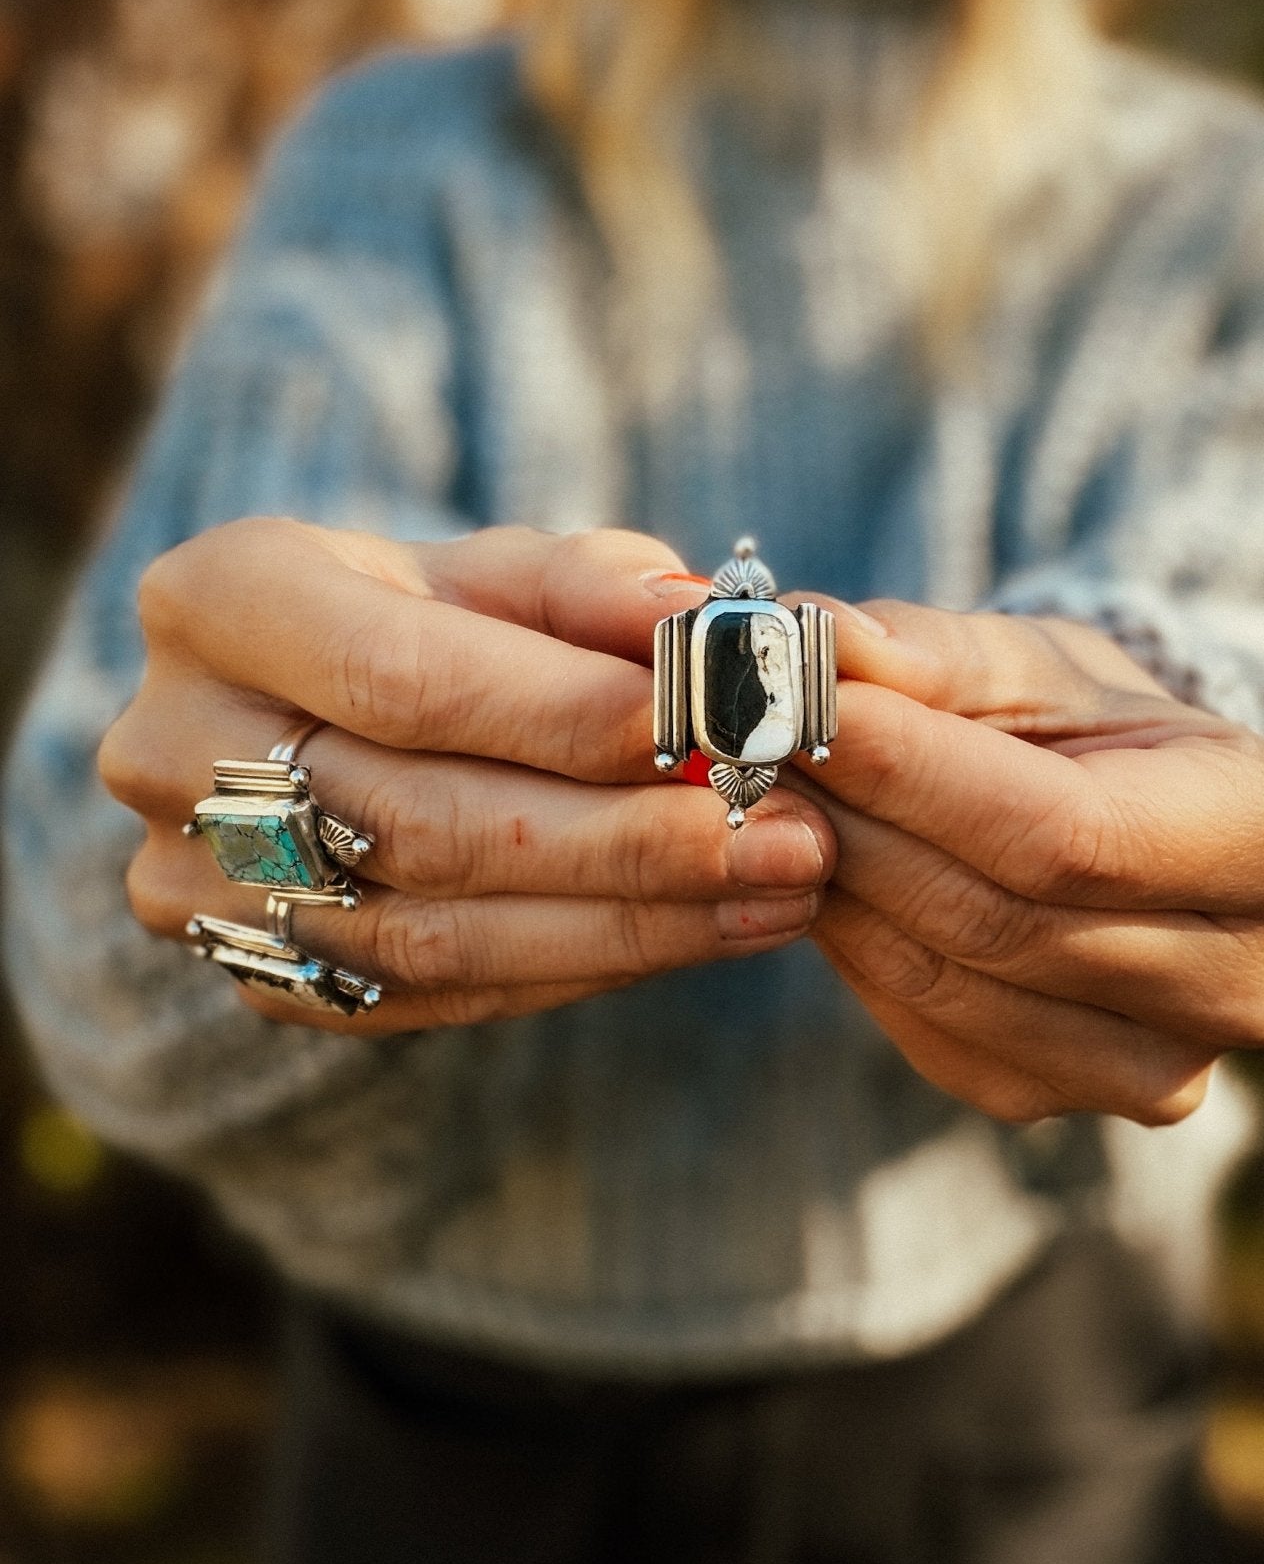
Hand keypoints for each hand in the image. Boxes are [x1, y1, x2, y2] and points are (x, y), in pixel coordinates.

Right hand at [100, 520, 834, 1032]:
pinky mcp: (254, 971)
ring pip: (432, 932)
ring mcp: (197, 880)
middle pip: (421, 819)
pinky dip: (581, 963)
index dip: (563, 713)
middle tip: (789, 834)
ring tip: (779, 888)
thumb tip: (706, 627)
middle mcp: (174, 744)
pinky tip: (702, 931)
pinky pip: (432, 994)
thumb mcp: (498, 568)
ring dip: (631, 919)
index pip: (404, 677)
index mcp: (221, 601)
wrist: (317, 713)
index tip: (713, 728)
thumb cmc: (429, 614)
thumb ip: (591, 588)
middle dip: (627, 837)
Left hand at [788, 601, 1263, 1126]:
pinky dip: (854, 943)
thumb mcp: (1035, 662)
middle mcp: (1248, 981)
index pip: (1071, 834)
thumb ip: (932, 653)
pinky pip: (925, 1025)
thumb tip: (815, 644)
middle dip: (862, 823)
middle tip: (754, 746)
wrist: (1129, 824)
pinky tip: (817, 872)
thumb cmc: (1091, 727)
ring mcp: (1159, 1068)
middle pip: (1003, 917)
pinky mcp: (1059, 1102)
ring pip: (951, 977)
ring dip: (838, 881)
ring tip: (774, 795)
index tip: (808, 709)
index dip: (925, 777)